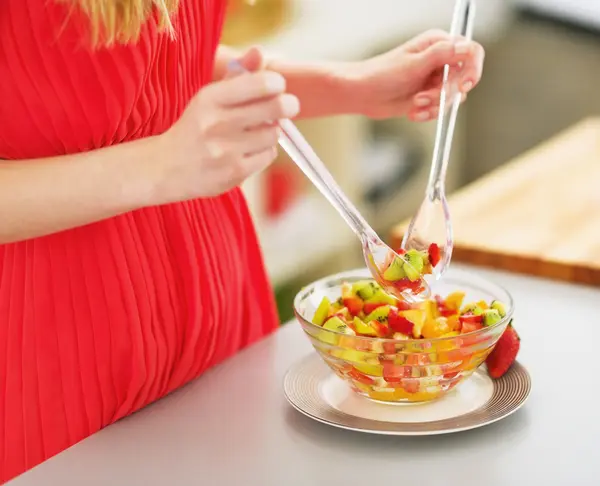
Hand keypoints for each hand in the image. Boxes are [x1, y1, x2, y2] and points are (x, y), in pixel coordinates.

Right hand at [152, 48, 298, 202]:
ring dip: (272, 130)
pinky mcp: (235, 172)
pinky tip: (250, 149)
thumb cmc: (195, 127)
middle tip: (289, 105)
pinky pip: (268, 155)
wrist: (166, 167)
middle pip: (275, 108)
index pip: (260, 83)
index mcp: (210, 98)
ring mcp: (227, 151)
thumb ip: (237, 75)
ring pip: (273, 133)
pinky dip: (265, 151)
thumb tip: (260, 52)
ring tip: (258, 131)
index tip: (276, 86)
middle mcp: (217, 123)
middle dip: (287, 105)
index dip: (276, 83)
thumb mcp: (209, 97)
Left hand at [348, 29, 484, 120]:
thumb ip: (440, 55)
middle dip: (445, 93)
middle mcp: (441, 61)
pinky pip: (441, 109)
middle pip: (463, 79)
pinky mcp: (430, 97)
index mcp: (439, 44)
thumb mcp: (412, 64)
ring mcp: (436, 80)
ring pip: (453, 97)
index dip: (472, 69)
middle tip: (423, 98)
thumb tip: (465, 48)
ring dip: (435, 105)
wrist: (363, 94)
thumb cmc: (382, 74)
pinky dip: (429, 114)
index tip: (463, 86)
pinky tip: (413, 113)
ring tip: (414, 104)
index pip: (471, 52)